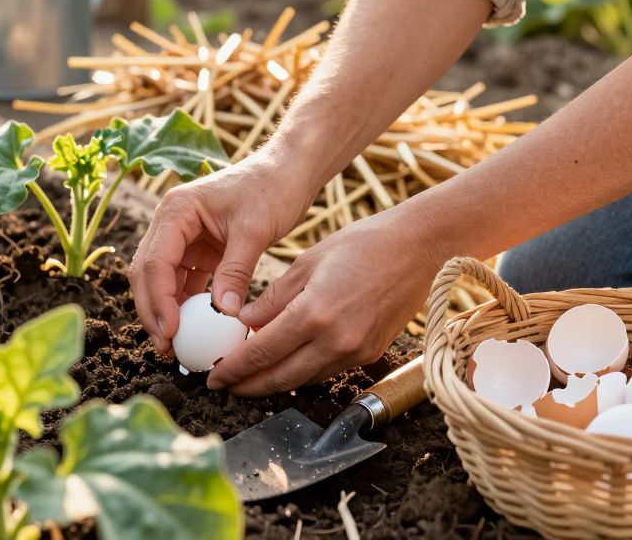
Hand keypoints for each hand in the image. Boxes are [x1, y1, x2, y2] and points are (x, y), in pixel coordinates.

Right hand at [129, 151, 315, 355]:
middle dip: (153, 312)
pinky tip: (197, 328)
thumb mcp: (254, 231)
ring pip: (161, 280)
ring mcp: (182, 236)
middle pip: (148, 273)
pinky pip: (184, 281)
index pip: (155, 262)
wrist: (288, 171)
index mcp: (176, 210)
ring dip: (166, 311)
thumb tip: (224, 315)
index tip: (171, 333)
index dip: (159, 301)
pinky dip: (186, 304)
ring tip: (177, 346)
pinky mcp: (198, 249)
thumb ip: (235, 271)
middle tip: (166, 348)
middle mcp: (171, 222)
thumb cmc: (271, 189)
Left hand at [206, 206, 442, 395]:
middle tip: (224, 386)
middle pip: (281, 377)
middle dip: (248, 386)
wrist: (418, 248)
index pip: (261, 353)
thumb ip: (272, 299)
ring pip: (304, 380)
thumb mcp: (307, 263)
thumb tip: (241, 323)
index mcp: (313, 313)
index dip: (234, 369)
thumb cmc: (361, 245)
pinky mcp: (370, 354)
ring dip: (274, 382)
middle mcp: (335, 340)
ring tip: (249, 378)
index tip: (214, 377)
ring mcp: (356, 351)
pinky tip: (286, 364)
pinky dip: (302, 372)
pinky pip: (326, 371)